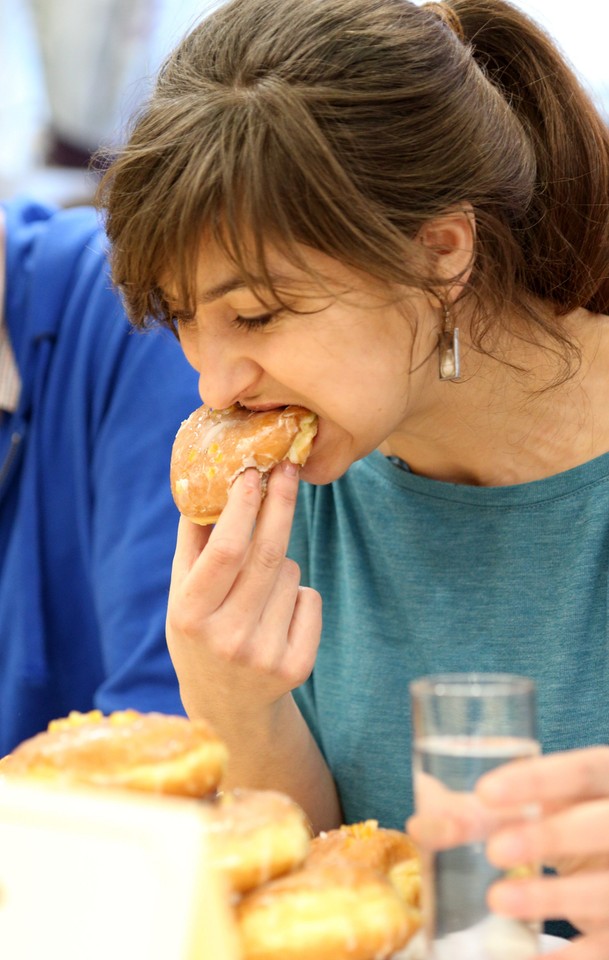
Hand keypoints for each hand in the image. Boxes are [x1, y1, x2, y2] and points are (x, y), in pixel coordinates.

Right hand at [166, 461, 320, 727]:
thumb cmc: (200, 634)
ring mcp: (265, 654)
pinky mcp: (296, 666)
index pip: (225, 551)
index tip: (252, 473)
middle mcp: (228, 637)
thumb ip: (192, 543)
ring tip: (257, 592)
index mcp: (191, 615)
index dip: (242, 508)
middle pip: (267, 555)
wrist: (227, 708)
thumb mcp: (182, 595)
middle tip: (287, 470)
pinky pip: (309, 598)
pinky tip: (277, 616)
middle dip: (280, 505)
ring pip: (290, 573)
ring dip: (279, 563)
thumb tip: (204, 481)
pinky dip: (298, 594)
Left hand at [408, 747, 608, 958]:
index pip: (580, 771)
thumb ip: (488, 810)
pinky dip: (571, 958)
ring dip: (549, 896)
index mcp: (606, 780)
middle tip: (494, 851)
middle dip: (548, 836)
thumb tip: (421, 821)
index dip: (536, 779)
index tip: (483, 792)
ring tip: (496, 900)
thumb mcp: (544, 807)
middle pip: (599, 826)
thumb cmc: (571, 825)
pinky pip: (604, 946)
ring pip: (603, 889)